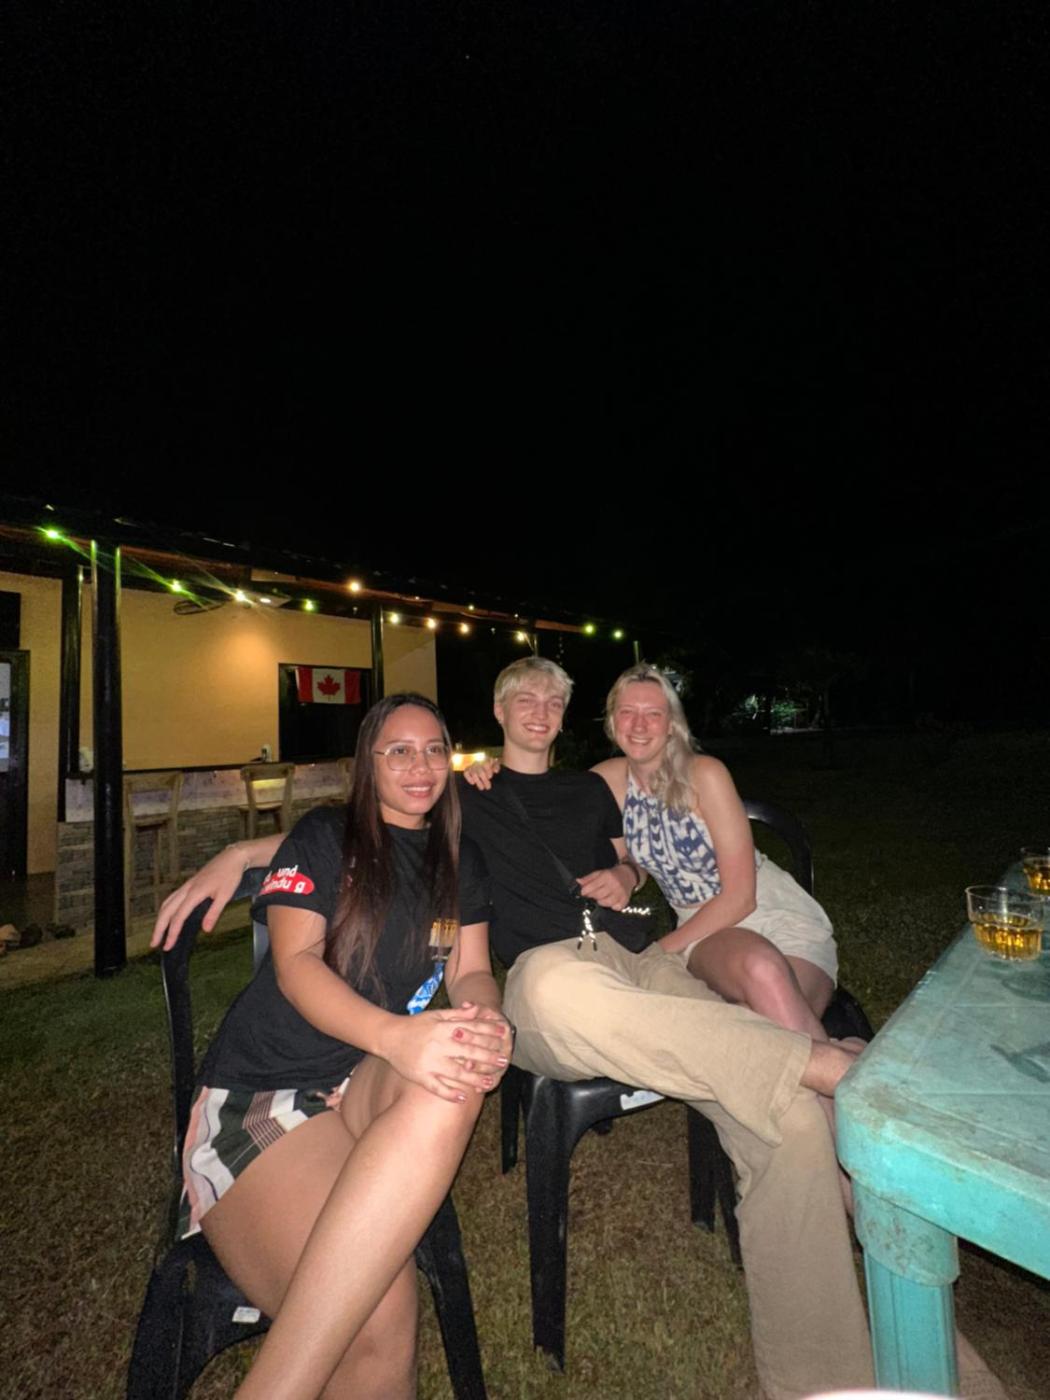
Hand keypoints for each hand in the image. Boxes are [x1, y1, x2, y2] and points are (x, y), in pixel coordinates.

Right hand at [151, 843, 251, 950]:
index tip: (168, 946)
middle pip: (166, 911)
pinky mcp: (189, 884)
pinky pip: (172, 898)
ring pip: (167, 903)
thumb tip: (205, 930)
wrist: (232, 857)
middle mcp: (187, 889)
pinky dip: (166, 909)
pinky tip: (168, 916)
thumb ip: (214, 913)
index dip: (172, 933)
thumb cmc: (230, 874)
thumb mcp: (225, 895)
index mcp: (195, 892)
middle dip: (158, 928)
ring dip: (160, 919)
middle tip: (154, 943)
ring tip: (158, 933)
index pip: (179, 917)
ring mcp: (187, 886)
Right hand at [380, 1004, 509, 1102]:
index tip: (503, 1035)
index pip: (470, 1029)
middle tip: (503, 1062)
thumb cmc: (416, 1025)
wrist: (389, 1036)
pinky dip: (450, 1093)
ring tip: (489, 1083)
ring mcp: (429, 1062)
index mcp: (442, 1028)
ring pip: (455, 1072)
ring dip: (474, 1079)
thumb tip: (477, 1009)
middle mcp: (437, 1045)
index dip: (488, 1032)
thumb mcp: (436, 1015)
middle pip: (467, 1052)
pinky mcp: (420, 1076)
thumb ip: (457, 1014)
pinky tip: (463, 1098)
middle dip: (487, 1057)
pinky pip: (437, 1087)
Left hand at [456, 1001, 513, 1081]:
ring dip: (481, 1069)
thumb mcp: (479, 1012)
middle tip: (462, 1058)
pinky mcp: (499, 1073)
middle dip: (475, 1052)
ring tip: (467, 1069)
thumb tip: (467, 1005)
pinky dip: (486, 1085)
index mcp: (503, 1028)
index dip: (471, 1032)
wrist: (488, 1032)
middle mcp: (506, 1044)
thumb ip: (475, 1009)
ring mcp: (503, 1060)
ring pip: (494, 1068)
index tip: (455, 1032)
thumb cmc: (480, 1021)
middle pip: (491, 1049)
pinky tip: (476, 1089)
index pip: (486, 1031)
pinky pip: (494, 1081)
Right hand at [462, 758, 500, 789]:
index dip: (488, 771)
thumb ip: (496, 766)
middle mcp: (478, 762)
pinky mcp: (467, 770)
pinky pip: (466, 773)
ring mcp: (472, 766)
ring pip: (474, 773)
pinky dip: (469, 778)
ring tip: (482, 788)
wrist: (484, 767)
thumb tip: (495, 771)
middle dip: (484, 780)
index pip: (486, 764)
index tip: (490, 777)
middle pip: (480, 771)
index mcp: (486, 759)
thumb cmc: (491, 767)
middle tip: (488, 787)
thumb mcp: (495, 765)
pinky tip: (473, 783)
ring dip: (478, 782)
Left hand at [576, 863, 635, 910]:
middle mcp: (614, 885)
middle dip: (593, 896)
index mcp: (607, 876)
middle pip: (598, 896)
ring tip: (602, 897)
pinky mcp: (625, 900)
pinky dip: (611, 906)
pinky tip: (611, 900)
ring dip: (601, 901)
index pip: (592, 886)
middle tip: (593, 894)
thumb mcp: (599, 873)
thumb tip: (577, 882)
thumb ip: (588, 878)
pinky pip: (615, 908)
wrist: (628, 875)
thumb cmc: (611, 875)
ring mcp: (621, 893)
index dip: (585, 891)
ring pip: (605, 903)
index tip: (583, 892)